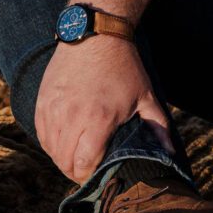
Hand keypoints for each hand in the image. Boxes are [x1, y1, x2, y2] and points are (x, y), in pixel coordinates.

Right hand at [35, 36, 173, 183]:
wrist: (97, 35)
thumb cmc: (124, 68)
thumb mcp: (146, 96)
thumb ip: (158, 128)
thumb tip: (171, 154)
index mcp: (99, 119)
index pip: (84, 164)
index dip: (89, 176)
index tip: (97, 175)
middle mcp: (72, 117)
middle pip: (65, 161)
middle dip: (76, 172)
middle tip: (87, 171)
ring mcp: (54, 109)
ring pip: (51, 149)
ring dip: (62, 158)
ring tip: (75, 158)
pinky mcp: (43, 100)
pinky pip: (41, 133)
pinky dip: (50, 143)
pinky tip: (62, 143)